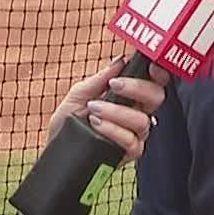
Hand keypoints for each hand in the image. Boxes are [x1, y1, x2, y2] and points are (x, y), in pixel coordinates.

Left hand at [47, 54, 171, 167]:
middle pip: (157, 97)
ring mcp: (135, 134)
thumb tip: (120, 61)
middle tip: (114, 85)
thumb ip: (100, 79)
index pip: (153, 82)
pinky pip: (131, 141)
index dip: (158, 72)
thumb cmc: (68, 121)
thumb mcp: (79, 94)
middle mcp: (137, 114)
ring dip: (116, 112)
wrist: (54, 147)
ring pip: (142, 120)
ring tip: (93, 109)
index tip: (148, 65)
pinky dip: (112, 129)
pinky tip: (97, 124)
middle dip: (137, 88)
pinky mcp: (129, 153)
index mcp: (130, 97)